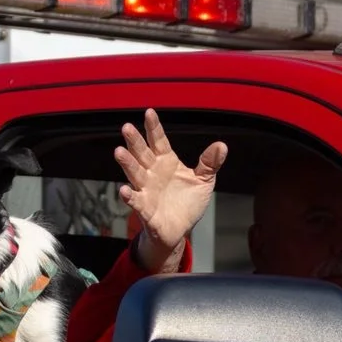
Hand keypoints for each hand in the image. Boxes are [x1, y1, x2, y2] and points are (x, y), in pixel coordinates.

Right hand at [115, 109, 227, 273]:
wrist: (180, 229)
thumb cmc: (188, 203)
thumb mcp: (204, 181)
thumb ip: (210, 163)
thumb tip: (222, 145)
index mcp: (166, 162)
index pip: (159, 141)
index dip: (154, 128)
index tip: (149, 112)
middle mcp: (153, 173)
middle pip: (142, 153)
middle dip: (134, 141)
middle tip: (126, 127)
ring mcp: (147, 190)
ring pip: (135, 173)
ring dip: (127, 163)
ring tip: (119, 151)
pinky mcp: (145, 209)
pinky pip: (136, 201)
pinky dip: (129, 196)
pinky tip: (124, 190)